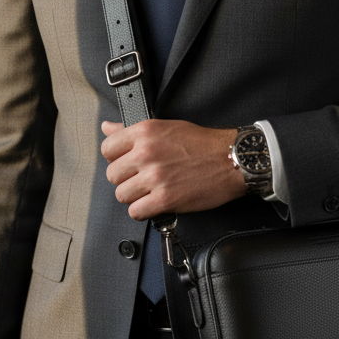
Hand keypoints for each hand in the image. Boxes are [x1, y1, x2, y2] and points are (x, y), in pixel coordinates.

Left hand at [101, 120, 245, 219]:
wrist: (231, 159)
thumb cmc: (203, 143)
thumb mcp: (165, 127)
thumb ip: (131, 130)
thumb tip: (107, 128)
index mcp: (144, 133)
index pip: (107, 149)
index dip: (115, 158)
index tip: (126, 163)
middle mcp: (146, 153)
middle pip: (112, 175)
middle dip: (125, 179)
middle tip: (141, 179)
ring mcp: (155, 177)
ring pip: (122, 195)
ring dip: (134, 196)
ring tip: (150, 191)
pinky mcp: (165, 198)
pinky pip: (136, 212)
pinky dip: (143, 211)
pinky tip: (155, 203)